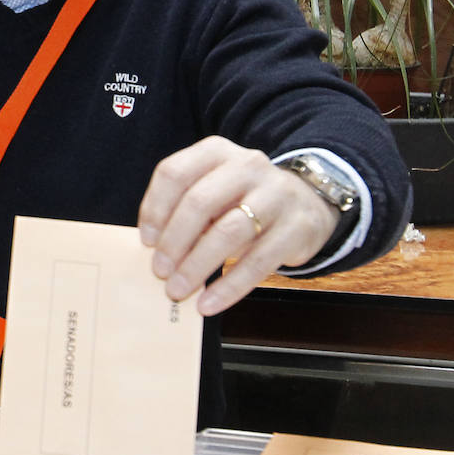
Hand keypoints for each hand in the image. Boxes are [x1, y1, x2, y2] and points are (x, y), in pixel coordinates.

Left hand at [138, 136, 338, 314]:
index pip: (174, 173)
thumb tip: (154, 251)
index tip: (146, 241)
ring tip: (178, 290)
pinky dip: (229, 287)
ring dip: (197, 266)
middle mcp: (247, 166)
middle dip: (174, 242)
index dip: (155, 209)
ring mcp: (277, 194)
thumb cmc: (242, 201)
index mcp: (216, 151)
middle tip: (159, 272)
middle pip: (199, 202)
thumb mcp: (214, 191)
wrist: (308, 203)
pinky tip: (209, 303)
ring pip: (229, 232)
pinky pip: (258, 262)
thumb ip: (185, 210)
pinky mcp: (298, 227)